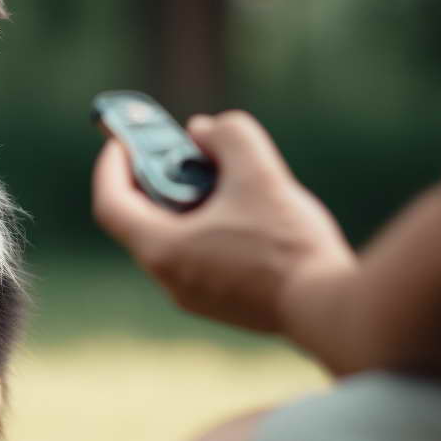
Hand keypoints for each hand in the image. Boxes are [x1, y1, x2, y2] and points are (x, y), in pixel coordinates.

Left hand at [92, 110, 355, 333]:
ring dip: (188, 201)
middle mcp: (170, 280)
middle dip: (158, 177)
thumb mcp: (259, 171)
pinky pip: (199, 257)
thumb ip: (228, 136)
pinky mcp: (222, 305)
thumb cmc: (288, 244)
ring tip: (223, 175)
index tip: (123, 139)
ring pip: (174, 238)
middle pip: (143, 219)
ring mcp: (195, 298)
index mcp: (163, 250)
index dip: (111, 165)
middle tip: (181, 149)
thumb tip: (204, 132)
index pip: (111, 203)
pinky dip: (208, 226)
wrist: (330, 308)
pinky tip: (246, 211)